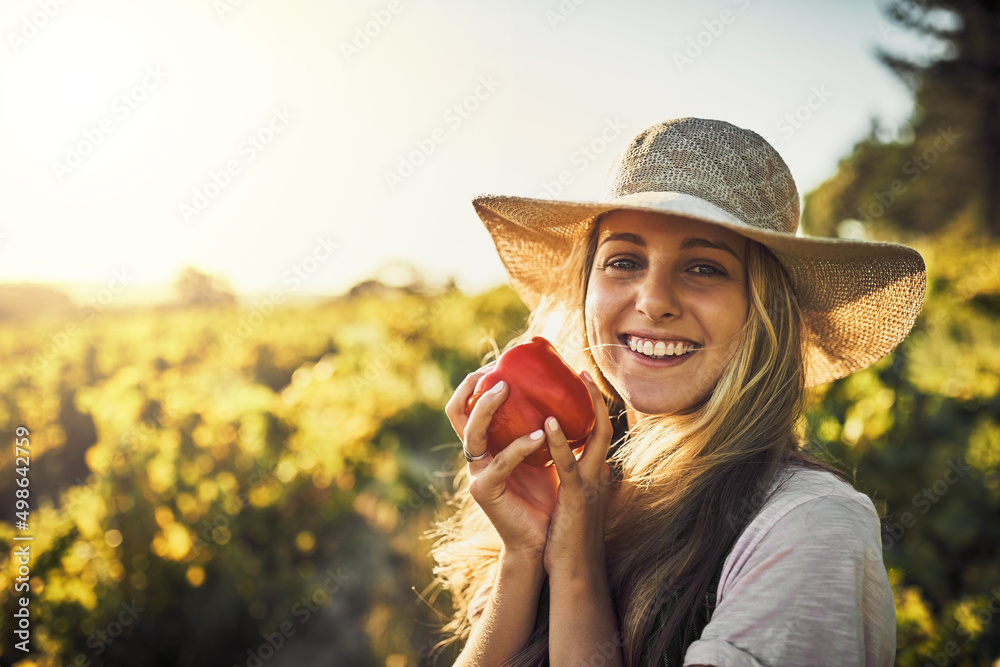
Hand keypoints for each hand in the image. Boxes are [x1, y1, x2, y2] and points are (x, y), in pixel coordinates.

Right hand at [446, 364, 558, 556]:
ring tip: (507, 388)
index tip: (500, 361)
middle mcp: (476, 455)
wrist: (546, 538)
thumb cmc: (550, 492)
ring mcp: (476, 473)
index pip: (467, 404)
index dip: (475, 380)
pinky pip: (500, 463)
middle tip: (497, 371)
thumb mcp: (548, 450)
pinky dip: (520, 446)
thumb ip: (548, 422)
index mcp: (487, 442)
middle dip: (473, 387)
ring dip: (487, 408)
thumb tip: (571, 385)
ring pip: (471, 433)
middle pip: (458, 412)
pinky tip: (541, 435)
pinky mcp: (485, 492)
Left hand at [541, 371, 612, 579]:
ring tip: (578, 380)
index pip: (598, 434)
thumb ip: (569, 478)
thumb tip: (556, 458)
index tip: (583, 383)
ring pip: (597, 438)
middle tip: (583, 371)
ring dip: (590, 407)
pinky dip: (560, 442)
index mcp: (595, 476)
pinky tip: (547, 422)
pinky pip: (569, 464)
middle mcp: (598, 476)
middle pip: (605, 427)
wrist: (574, 572)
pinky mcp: (576, 498)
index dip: (594, 408)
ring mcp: (591, 486)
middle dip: (597, 399)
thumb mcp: (571, 501)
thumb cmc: (567, 539)